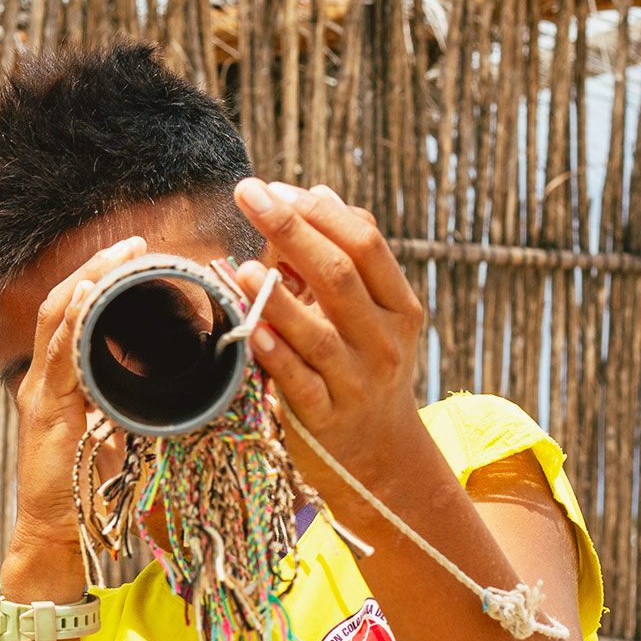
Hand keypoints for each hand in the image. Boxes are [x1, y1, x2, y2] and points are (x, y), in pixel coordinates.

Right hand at [7, 235, 148, 594]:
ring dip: (90, 283)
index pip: (72, 314)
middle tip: (133, 243)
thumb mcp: (111, 432)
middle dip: (96, 269)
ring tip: (120, 257)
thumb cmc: (84, 489)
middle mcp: (43, 381)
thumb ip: (124, 402)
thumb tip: (164, 381)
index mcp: (59, 382)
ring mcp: (40, 394)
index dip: (98, 279)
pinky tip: (92, 300)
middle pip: (61, 304)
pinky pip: (60, 357)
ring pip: (58, 321)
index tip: (133, 253)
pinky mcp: (44, 413)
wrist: (54, 534)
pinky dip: (75, 324)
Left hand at [231, 181, 430, 494]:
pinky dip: (274, 355)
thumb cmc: (364, 367)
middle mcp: (384, 340)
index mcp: (397, 305)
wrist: (379, 453)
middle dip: (290, 230)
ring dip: (277, 297)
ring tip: (242, 266)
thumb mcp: (368, 315)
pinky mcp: (325, 418)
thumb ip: (342, 258)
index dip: (319, 212)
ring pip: (318, 333)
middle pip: (339, 276)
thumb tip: (316, 193)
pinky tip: (250, 330)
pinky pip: (298, 383)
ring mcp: (357, 382)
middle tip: (247, 196)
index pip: (365, 244)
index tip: (275, 188)